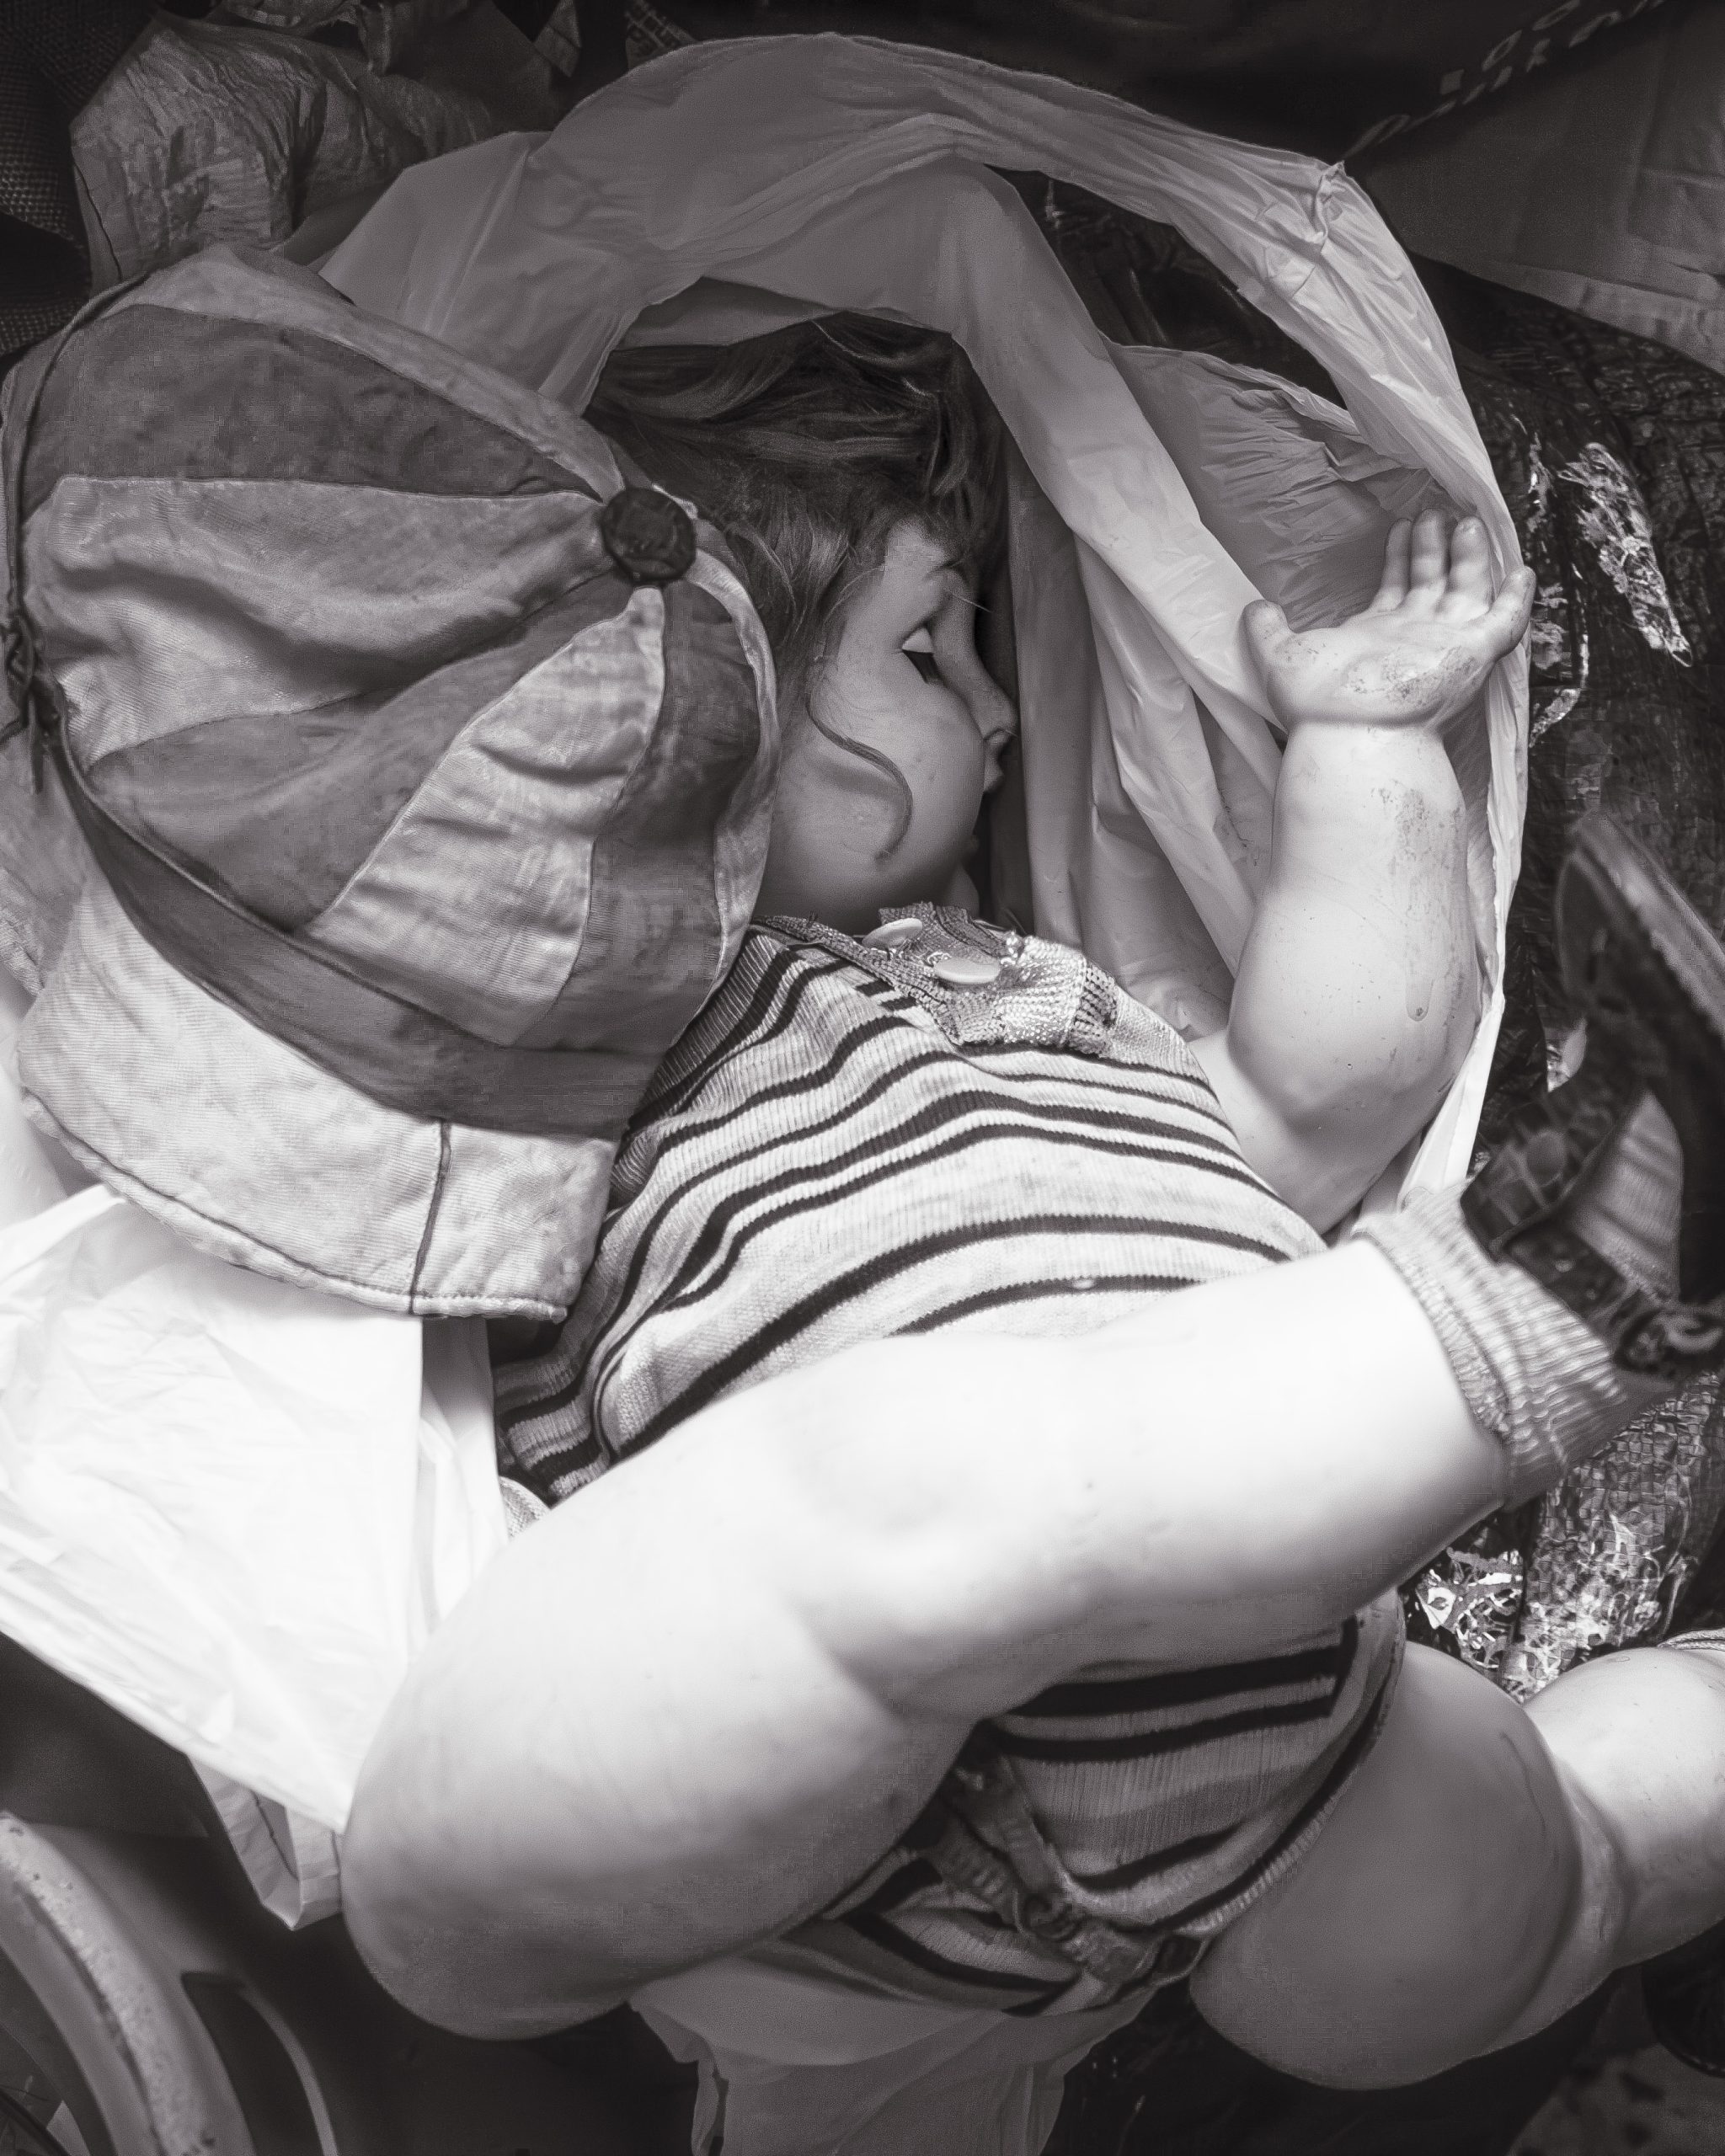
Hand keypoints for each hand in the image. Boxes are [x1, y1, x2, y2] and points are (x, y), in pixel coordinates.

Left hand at [1244, 510, 1534, 732]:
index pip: (1398, 588)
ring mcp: (1445, 645)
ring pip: (1467, 593)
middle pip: (1434, 584)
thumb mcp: (1280, 656)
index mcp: (1378, 636)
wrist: (1349, 733)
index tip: (1402, 525)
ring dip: (1470, 559)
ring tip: (1467, 522)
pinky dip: (1516, 599)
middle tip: (1435, 513)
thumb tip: (1256, 608)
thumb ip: (1268, 630)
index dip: (1401, 556)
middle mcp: (1414, 639)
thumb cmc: (1316, 703)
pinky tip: (1520, 570)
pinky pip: (1505, 623)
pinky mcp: (1472, 654)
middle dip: (1436, 549)